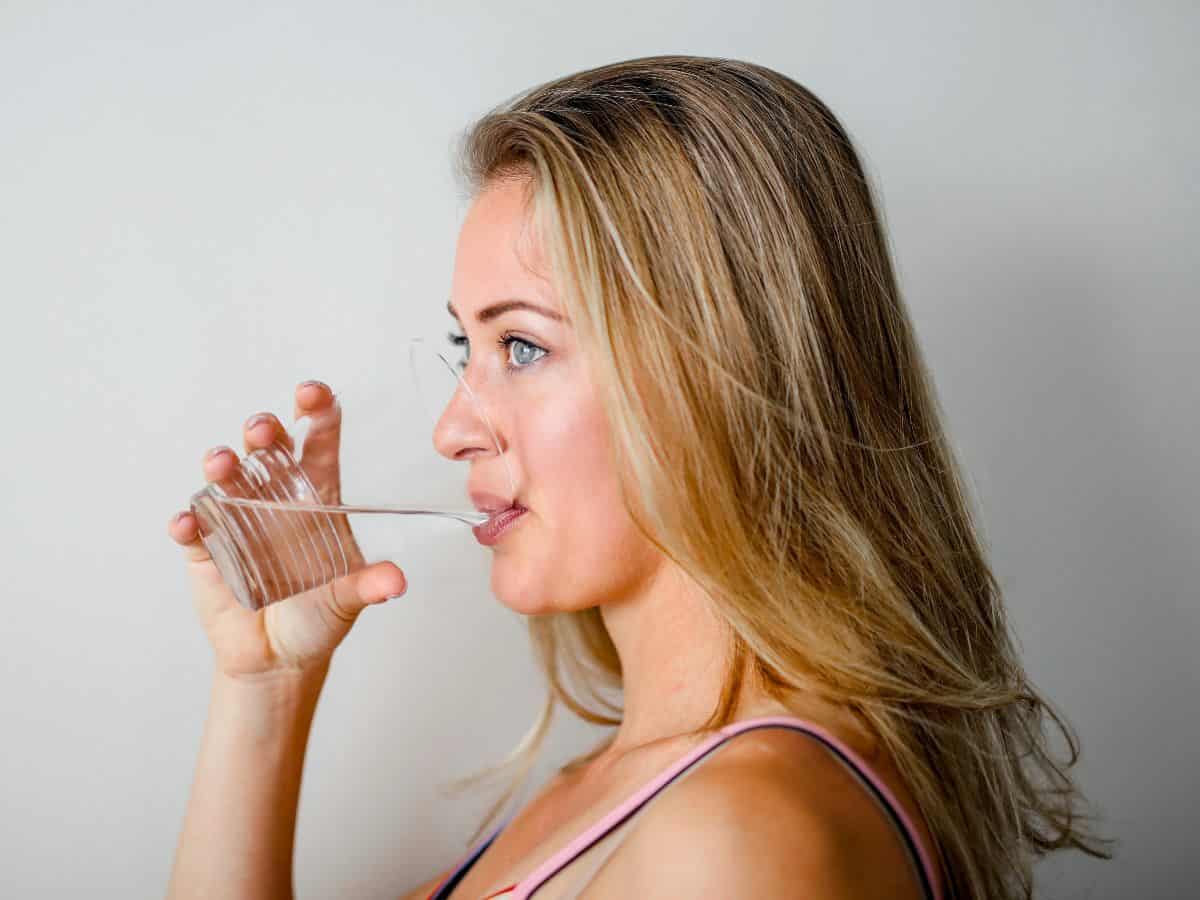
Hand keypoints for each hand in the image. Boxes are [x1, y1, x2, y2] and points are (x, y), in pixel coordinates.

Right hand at [166, 380, 407, 679]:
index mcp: (316, 497)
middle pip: (267, 450)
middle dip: (263, 432)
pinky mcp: (206, 550)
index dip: (315, 412)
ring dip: (222, 467)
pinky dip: (188, 523)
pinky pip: (193, 530)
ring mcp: (237, 519)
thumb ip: (369, 586)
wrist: (279, 658)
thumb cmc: (318, 616)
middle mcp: (275, 498)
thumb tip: (396, 582)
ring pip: (226, 480)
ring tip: (222, 465)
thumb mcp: (348, 599)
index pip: (317, 443)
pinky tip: (187, 523)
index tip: (313, 393)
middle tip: (263, 430)